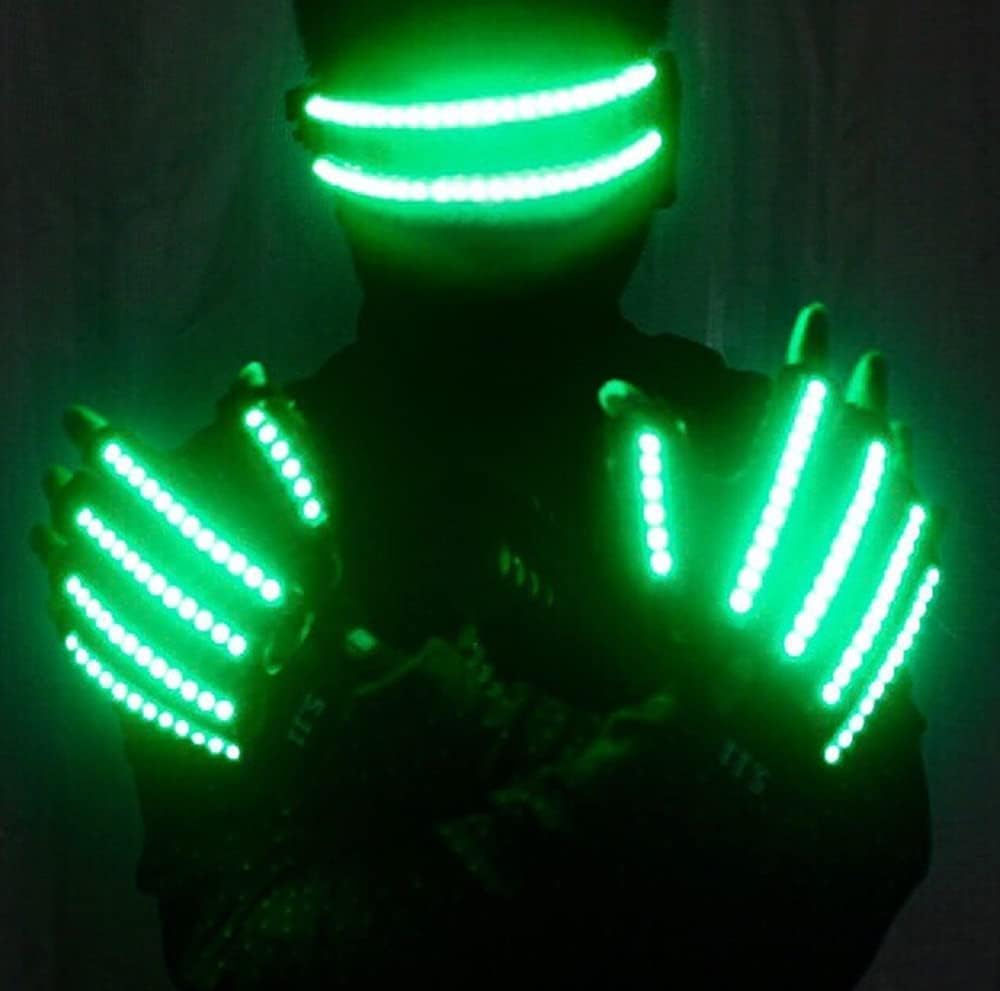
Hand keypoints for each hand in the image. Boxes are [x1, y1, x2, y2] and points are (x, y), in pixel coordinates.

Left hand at [28, 362, 339, 762]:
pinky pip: (107, 658)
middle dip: (80, 503)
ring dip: (65, 561)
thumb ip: (285, 440)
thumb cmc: (324, 589)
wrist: (329, 691)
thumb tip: (248, 371)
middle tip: (52, 478)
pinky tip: (59, 603)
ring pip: (103, 598)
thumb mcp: (318, 510)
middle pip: (120, 541)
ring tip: (42, 532)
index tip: (77, 420)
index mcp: (242, 545)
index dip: (111, 448)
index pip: (160, 486)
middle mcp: (203, 597)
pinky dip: (79, 625)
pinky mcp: (165, 693)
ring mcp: (177, 652)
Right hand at [597, 302, 945, 771]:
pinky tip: (931, 510)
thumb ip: (636, 460)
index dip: (806, 357)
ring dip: (899, 456)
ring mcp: (864, 573)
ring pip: (896, 498)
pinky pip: (916, 562)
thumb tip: (616, 390)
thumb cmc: (679, 628)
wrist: (734, 727)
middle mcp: (829, 526)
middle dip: (866, 397)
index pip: (794, 408)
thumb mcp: (646, 540)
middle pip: (860, 447)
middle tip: (875, 360)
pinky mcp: (879, 618)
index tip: (818, 316)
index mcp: (770, 497)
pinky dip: (923, 529)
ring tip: (900, 424)